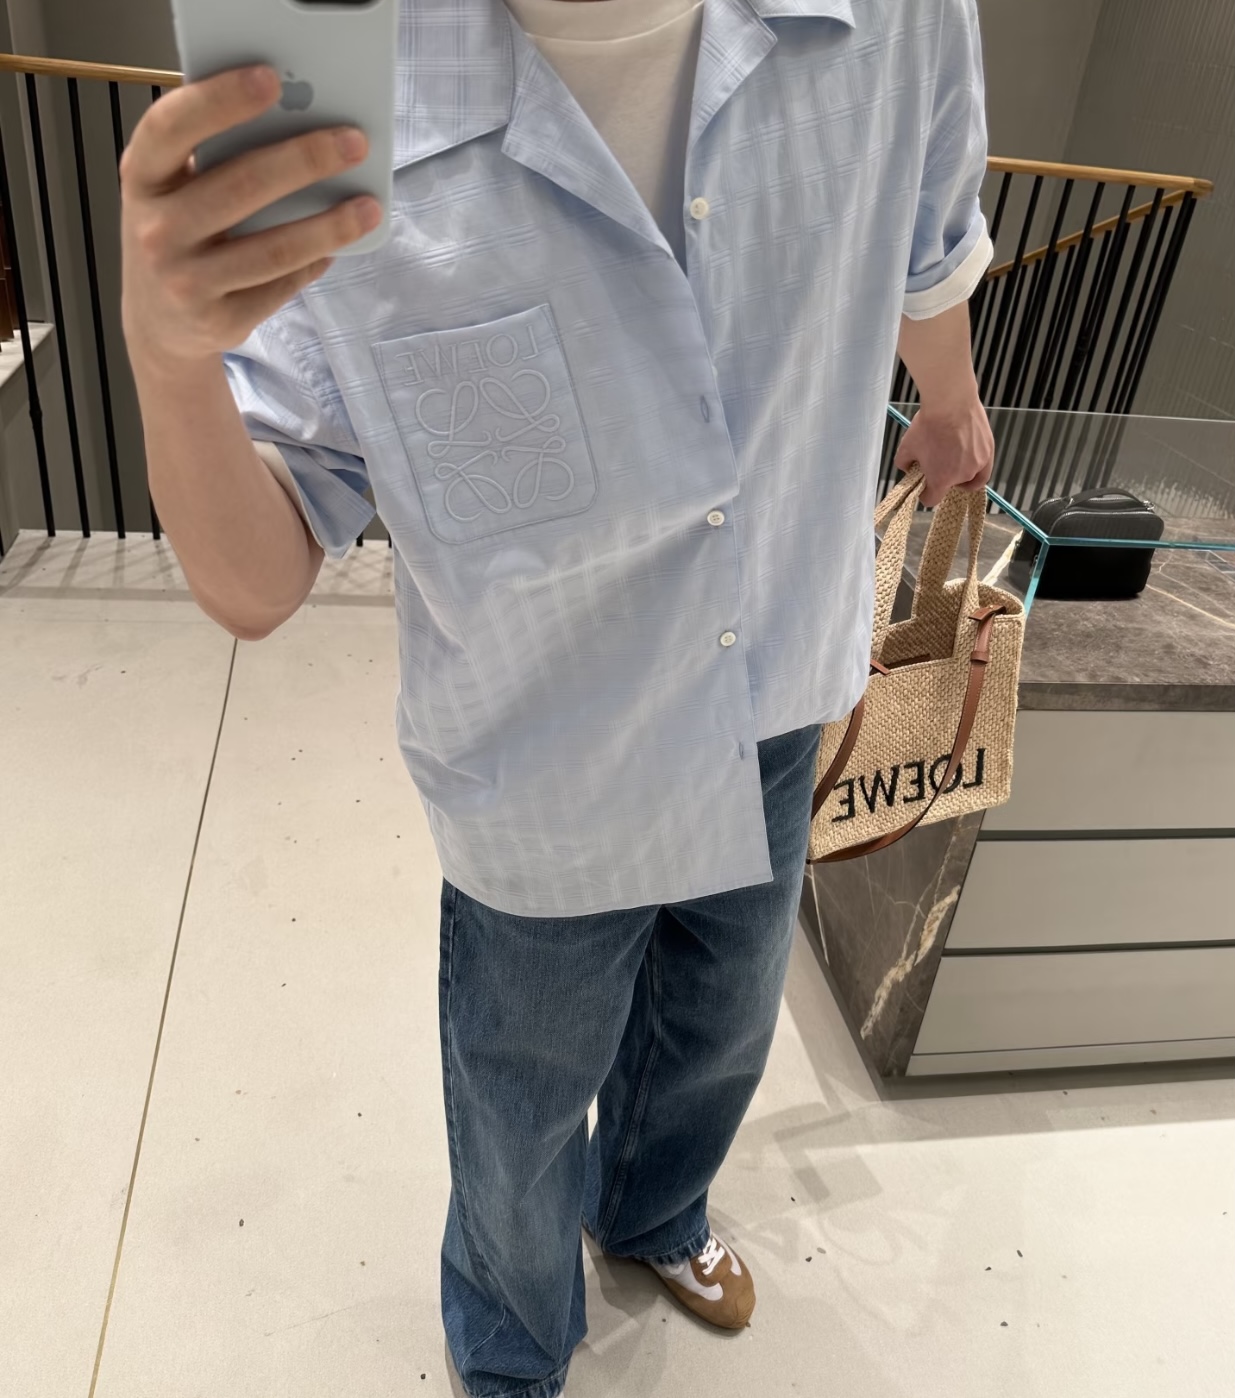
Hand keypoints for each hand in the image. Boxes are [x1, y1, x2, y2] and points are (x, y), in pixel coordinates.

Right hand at [121, 65, 381, 377]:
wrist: (157, 325)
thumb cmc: (176, 234)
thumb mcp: (173, 192)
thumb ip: (213, 159)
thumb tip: (297, 123)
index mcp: (141, 178)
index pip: (171, 127)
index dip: (219, 100)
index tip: (270, 79)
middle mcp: (156, 230)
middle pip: (242, 186)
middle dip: (305, 159)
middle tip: (354, 142)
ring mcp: (186, 281)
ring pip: (273, 249)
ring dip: (329, 226)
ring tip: (369, 206)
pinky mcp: (219, 321)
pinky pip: (281, 287)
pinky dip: (314, 264)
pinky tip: (338, 247)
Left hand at [893, 393, 994, 508]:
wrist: (951, 402)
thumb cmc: (928, 424)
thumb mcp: (905, 447)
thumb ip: (904, 464)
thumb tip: (908, 468)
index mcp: (940, 480)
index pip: (932, 500)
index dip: (926, 495)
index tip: (924, 488)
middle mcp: (962, 476)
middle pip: (951, 487)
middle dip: (943, 478)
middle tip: (937, 463)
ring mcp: (978, 464)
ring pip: (970, 478)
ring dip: (961, 473)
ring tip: (953, 459)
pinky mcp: (989, 450)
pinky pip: (984, 468)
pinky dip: (977, 468)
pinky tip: (970, 460)